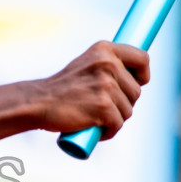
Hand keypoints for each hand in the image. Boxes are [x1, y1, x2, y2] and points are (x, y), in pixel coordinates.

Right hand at [29, 41, 148, 138]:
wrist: (38, 102)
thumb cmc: (63, 88)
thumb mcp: (87, 65)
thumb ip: (109, 66)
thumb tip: (138, 78)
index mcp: (105, 49)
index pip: (143, 58)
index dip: (142, 75)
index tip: (134, 84)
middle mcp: (108, 64)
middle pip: (136, 92)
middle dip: (123, 104)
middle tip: (102, 107)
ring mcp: (106, 85)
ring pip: (128, 110)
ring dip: (114, 119)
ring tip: (94, 117)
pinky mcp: (103, 107)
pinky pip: (118, 124)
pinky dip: (108, 132)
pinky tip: (95, 129)